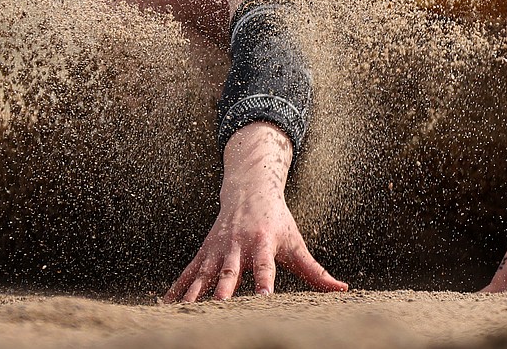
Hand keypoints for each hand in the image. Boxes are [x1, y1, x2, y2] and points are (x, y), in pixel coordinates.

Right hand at [163, 124, 347, 300]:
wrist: (249, 190)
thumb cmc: (278, 220)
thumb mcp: (296, 242)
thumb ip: (315, 270)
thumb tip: (342, 290)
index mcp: (262, 244)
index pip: (265, 267)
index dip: (265, 282)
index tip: (265, 299)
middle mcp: (237, 247)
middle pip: (230, 274)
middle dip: (224, 294)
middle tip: (220, 311)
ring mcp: (217, 251)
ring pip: (203, 276)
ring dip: (193, 296)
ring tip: (185, 317)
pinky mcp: (204, 254)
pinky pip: (187, 274)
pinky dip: (176, 290)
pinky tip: (164, 307)